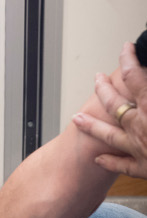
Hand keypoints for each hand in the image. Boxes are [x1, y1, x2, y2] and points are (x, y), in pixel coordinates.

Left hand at [72, 42, 146, 178]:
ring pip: (109, 135)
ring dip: (92, 125)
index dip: (127, 59)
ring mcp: (139, 149)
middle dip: (103, 88)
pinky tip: (99, 159)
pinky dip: (110, 161)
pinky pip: (123, 165)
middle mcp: (140, 126)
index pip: (132, 76)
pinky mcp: (145, 170)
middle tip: (97, 77)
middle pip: (113, 103)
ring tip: (77, 118)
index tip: (126, 48)